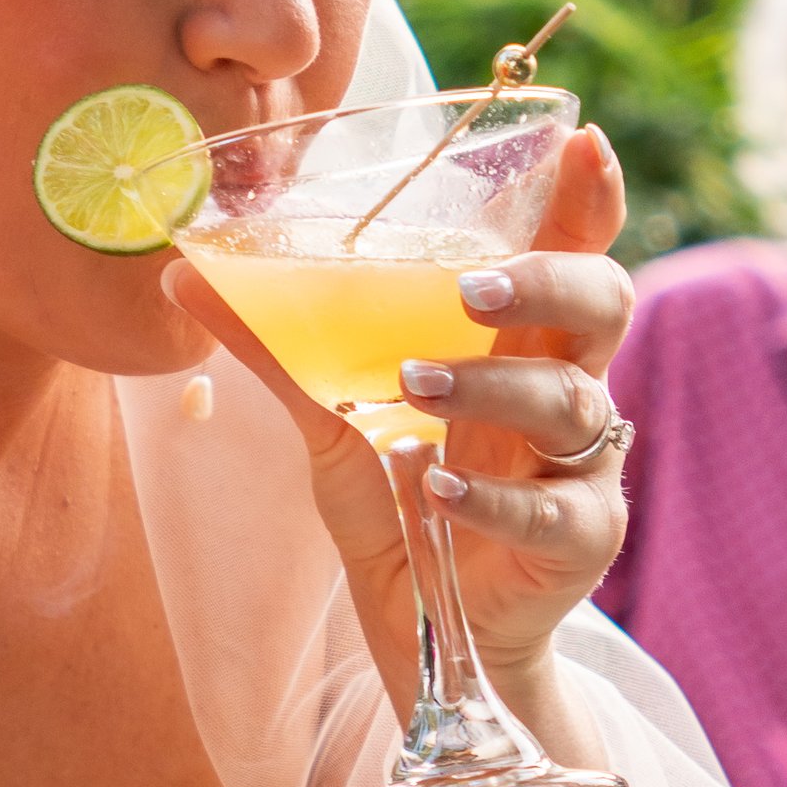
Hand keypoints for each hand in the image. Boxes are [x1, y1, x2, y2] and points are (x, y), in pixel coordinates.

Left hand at [167, 124, 633, 700]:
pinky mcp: (579, 544)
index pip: (570, 254)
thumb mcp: (329, 424)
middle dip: (549, 281)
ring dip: (492, 388)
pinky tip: (437, 491)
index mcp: (518, 347)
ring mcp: (581, 470)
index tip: (584, 142)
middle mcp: (563, 393)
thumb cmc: (398, 513)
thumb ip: (275, 351)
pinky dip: (492, 499)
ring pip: (573, 404)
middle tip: (471, 289)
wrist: (432, 644)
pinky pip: (553, 512)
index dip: (586, 198)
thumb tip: (182, 274)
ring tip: (414, 386)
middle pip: (604, 305)